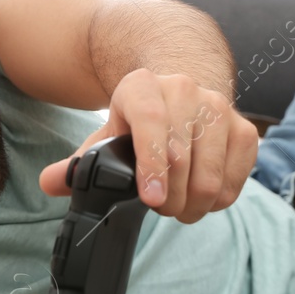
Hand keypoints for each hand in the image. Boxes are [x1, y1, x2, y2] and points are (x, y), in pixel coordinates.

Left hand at [39, 68, 258, 223]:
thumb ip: (79, 163)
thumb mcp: (108, 135)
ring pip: (209, 176)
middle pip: (181, 159)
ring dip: (192, 205)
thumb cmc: (140, 122)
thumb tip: (50, 182)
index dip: (151, 163)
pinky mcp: (244, 130)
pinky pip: (232, 181)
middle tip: (159, 208)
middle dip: (168, 200)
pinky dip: (215, 200)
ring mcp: (220, 108)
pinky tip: (200, 195)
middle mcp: (185, 90)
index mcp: (143, 86)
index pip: (151, 121)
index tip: (150, 199)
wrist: (181, 96)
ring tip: (178, 205)